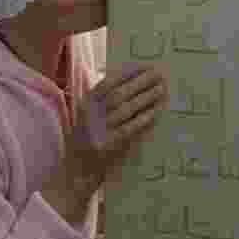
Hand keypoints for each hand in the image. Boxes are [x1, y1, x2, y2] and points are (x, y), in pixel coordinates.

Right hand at [42, 64, 164, 222]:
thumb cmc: (88, 141)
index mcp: (85, 104)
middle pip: (119, 93)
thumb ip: (103, 101)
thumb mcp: (89, 117)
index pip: (107, 83)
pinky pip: (128, 129)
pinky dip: (142, 120)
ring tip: (161, 90)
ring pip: (125, 109)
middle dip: (140, 82)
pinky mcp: (107, 145)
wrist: (76, 171)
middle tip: (159, 75)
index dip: (128, 74)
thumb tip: (132, 83)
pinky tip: (155, 112)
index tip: (145, 67)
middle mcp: (90, 115)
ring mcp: (98, 130)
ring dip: (145, 98)